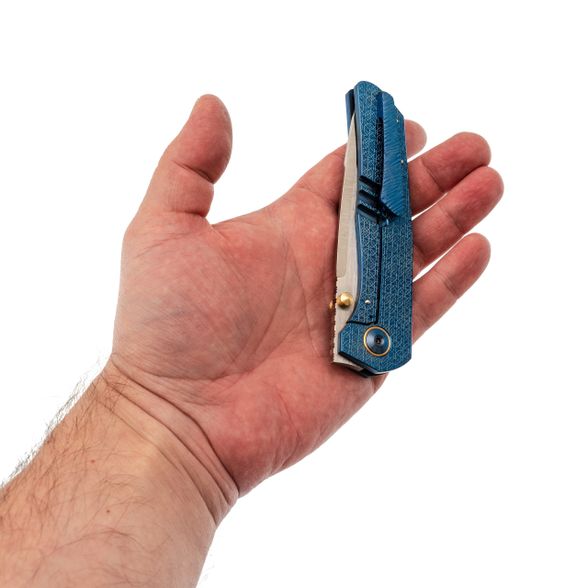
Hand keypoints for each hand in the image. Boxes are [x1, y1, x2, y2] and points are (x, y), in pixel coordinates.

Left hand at [108, 95, 502, 498]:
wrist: (183, 418)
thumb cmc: (166, 326)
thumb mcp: (162, 228)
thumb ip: (190, 164)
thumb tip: (213, 103)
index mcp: (287, 228)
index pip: (345, 179)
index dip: (378, 152)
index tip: (413, 127)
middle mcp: (325, 263)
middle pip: (391, 210)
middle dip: (433, 177)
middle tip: (474, 147)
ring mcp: (351, 309)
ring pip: (415, 253)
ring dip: (454, 218)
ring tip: (490, 183)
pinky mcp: (370, 355)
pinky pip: (420, 311)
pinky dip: (451, 281)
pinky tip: (477, 248)